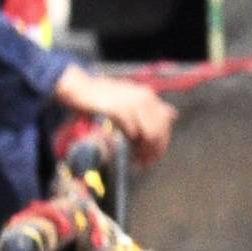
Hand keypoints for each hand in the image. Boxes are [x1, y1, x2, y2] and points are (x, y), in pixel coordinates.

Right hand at [54, 64, 177, 163]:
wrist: (78, 87)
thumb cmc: (102, 96)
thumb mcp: (130, 99)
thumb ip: (150, 108)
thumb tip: (173, 115)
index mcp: (149, 96)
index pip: (166, 123)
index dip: (162, 142)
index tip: (155, 156)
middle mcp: (145, 98)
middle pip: (159, 130)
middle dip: (155, 150)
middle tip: (147, 163)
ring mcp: (133, 102)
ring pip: (150, 132)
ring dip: (145, 150)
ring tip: (139, 161)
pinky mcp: (118, 109)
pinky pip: (132, 129)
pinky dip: (133, 143)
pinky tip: (128, 151)